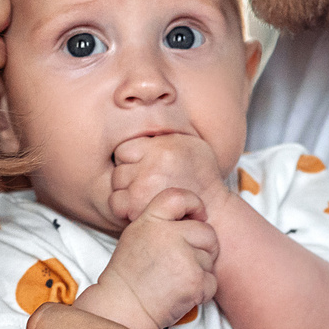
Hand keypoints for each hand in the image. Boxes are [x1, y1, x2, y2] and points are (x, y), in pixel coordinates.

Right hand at [92, 190, 219, 328]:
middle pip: (207, 231)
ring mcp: (183, 258)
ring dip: (200, 271)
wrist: (123, 309)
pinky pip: (212, 281)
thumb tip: (196, 216)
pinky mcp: (195, 281)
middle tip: (185, 261)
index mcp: (150, 220)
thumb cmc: (130, 274)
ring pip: (210, 258)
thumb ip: (162, 222)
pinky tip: (181, 293)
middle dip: (203, 247)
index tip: (198, 216)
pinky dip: (202, 290)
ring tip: (175, 280)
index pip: (180, 197)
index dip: (195, 204)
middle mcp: (167, 235)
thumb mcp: (137, 236)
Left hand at [110, 132, 227, 226]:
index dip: (133, 158)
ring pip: (116, 185)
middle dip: (129, 174)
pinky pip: (116, 203)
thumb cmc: (202, 175)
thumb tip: (146, 119)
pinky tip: (139, 204)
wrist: (213, 208)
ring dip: (126, 189)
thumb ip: (164, 135)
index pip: (124, 149)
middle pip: (119, 167)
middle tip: (147, 180)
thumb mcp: (189, 142)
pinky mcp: (139, 210)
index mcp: (160, 149)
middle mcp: (150, 168)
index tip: (145, 165)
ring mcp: (142, 190)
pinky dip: (124, 205)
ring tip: (144, 192)